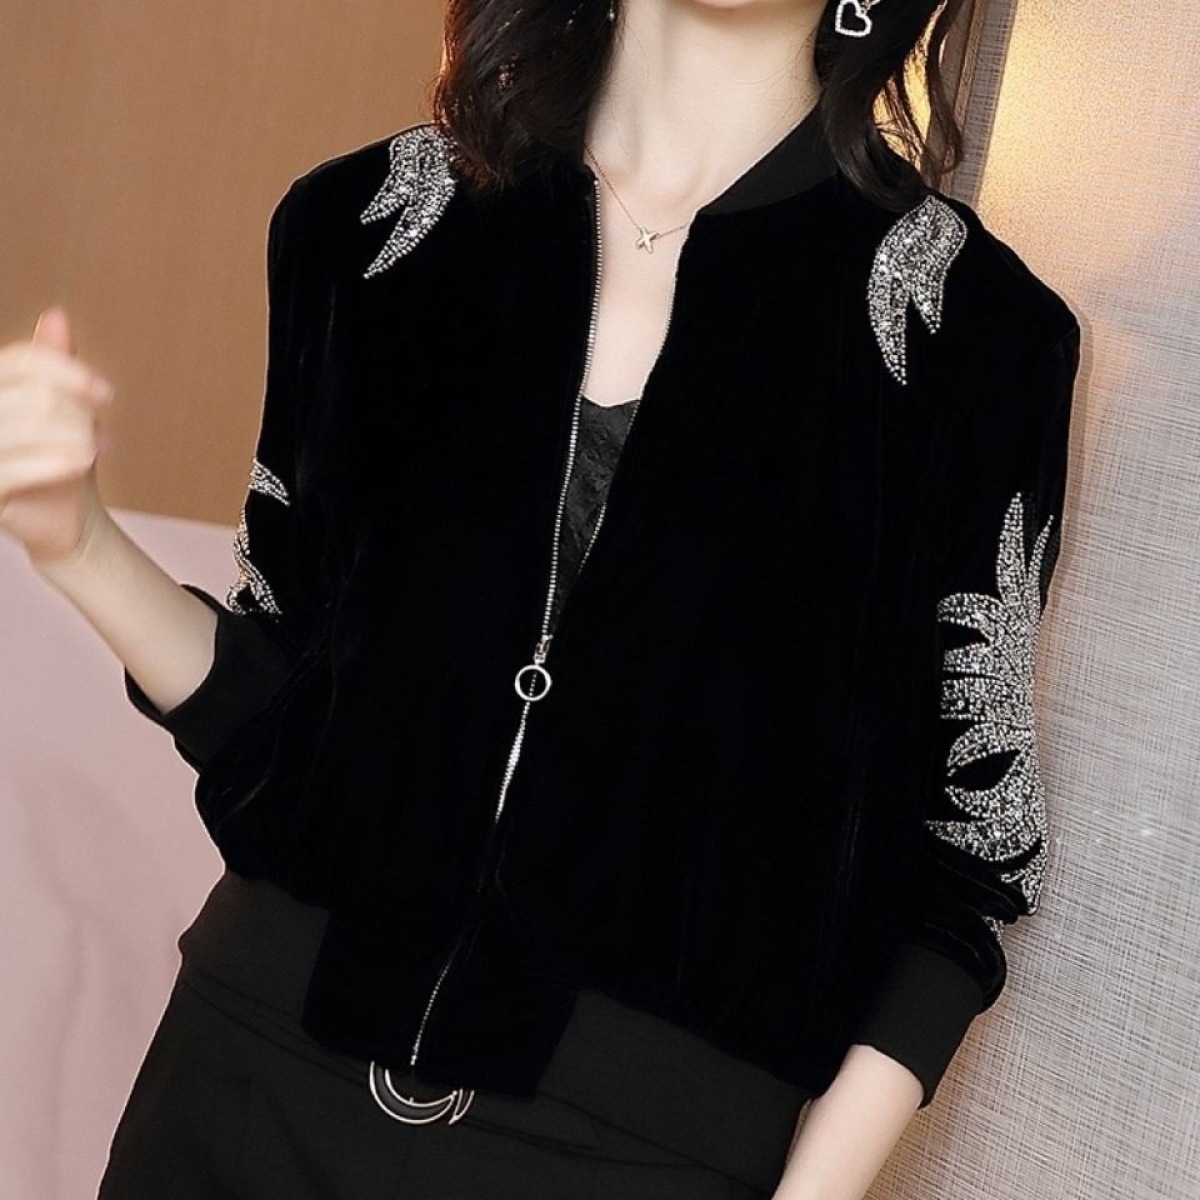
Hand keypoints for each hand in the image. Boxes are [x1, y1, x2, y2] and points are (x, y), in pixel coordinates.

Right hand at [0, 306, 115, 566]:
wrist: (64, 519)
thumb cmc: (60, 457)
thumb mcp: (65, 409)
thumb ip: (55, 364)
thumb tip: (57, 316)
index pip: (20, 363)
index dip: (66, 371)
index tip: (107, 394)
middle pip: (30, 395)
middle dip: (76, 414)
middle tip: (99, 434)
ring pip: (26, 428)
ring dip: (74, 436)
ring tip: (96, 450)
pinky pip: (14, 470)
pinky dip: (57, 462)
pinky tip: (85, 460)